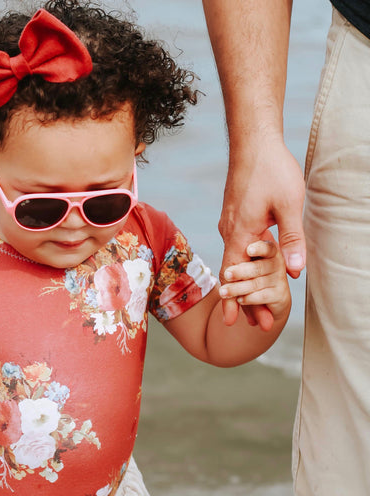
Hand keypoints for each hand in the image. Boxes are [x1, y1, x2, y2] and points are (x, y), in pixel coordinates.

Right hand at [219, 136, 304, 326]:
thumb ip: (291, 241)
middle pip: (234, 274)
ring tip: (259, 302)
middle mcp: (230, 232)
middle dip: (245, 300)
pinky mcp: (236, 216)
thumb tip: (293, 273)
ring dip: (247, 283)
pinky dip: (246, 264)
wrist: (253, 143)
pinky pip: (238, 247)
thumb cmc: (272, 170)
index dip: (235, 301)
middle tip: (260, 323)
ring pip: (236, 261)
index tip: (236, 323)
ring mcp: (231, 224)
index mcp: (240, 234)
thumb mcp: (289, 206)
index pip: (233, 276)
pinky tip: (256, 270)